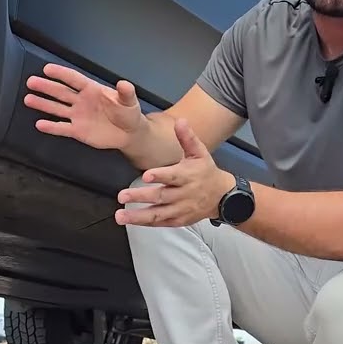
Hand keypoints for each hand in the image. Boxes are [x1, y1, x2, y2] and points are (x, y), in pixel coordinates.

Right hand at [24, 63, 147, 150]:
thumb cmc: (129, 113)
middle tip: (31, 82)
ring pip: (57, 108)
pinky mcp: (78, 131)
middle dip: (46, 87)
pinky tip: (39, 123)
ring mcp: (78, 116)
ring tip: (28, 99)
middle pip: (61, 92)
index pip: (74, 80)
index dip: (61, 74)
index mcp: (92, 90)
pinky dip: (51, 127)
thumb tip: (124, 83)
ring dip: (43, 104)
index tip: (47, 69)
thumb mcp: (130, 101)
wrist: (129, 134)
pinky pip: (62, 128)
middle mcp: (81, 101)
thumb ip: (125, 93)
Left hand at [115, 118, 233, 226]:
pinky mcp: (178, 220)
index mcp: (188, 176)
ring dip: (138, 216)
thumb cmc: (206, 171)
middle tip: (122, 196)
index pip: (173, 176)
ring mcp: (180, 210)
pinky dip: (145, 223)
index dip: (160, 176)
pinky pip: (160, 223)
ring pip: (158, 214)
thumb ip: (187, 138)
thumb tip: (180, 121)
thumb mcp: (200, 153)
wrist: (222, 197)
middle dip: (140, 197)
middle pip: (161, 197)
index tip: (146, 175)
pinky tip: (130, 221)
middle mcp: (184, 194)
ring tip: (120, 216)